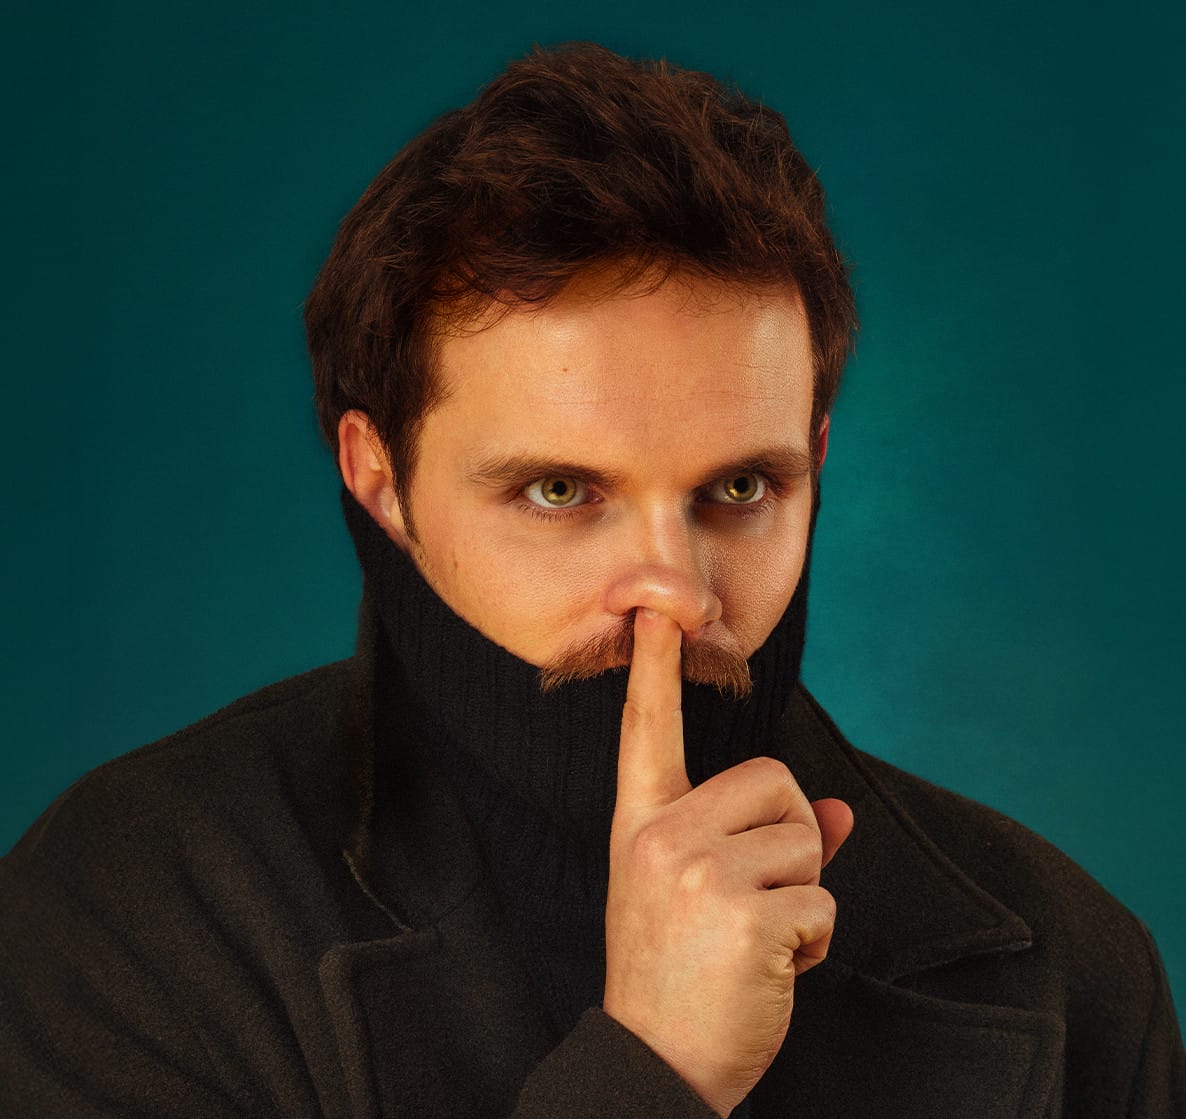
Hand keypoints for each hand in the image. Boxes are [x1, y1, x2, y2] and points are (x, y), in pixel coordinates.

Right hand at [602, 609, 852, 1116]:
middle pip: (777, 782)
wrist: (653, 1068)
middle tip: (761, 898)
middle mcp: (663, 836)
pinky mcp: (743, 914)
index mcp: (641, 826)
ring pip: (809, 840)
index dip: (652, 670)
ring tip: (759, 939)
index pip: (647, 732)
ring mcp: (699, 873)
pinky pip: (823, 898)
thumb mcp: (695, 899)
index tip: (656, 612)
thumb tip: (840, 814)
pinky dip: (815, 939)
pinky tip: (774, 968)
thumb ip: (762, 846)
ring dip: (804, 894)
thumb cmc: (676, 977)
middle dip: (794, 837)